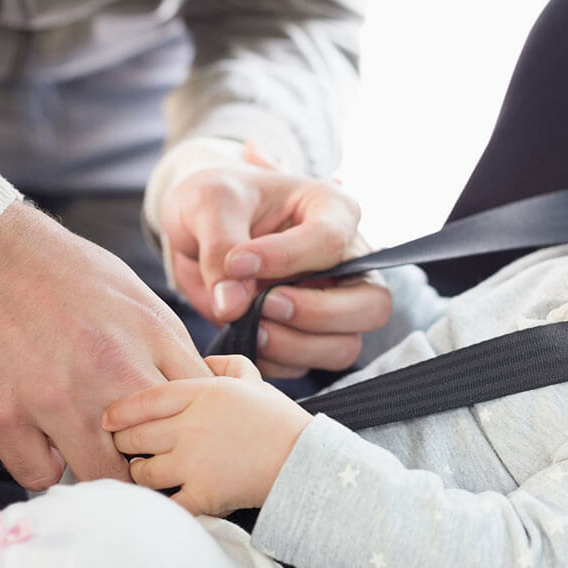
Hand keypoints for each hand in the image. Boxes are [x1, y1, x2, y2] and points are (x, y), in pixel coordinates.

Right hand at [0, 201, 208, 490]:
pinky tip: (41, 445)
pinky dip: (43, 466)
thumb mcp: (129, 291)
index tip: (180, 434)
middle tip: (139, 458)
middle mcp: (110, 368)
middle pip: (161, 449)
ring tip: (92, 457)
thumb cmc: (54, 267)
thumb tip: (195, 387)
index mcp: (150, 333)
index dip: (193, 426)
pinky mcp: (0, 416)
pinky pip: (40, 475)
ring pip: (104, 477)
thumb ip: (165, 343)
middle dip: (155, 461)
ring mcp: (55, 396)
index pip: (200, 405)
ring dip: (101, 472)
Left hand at [103, 355, 311, 515]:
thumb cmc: (279, 420)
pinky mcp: (203, 495)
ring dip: (141, 474)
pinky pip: (165, 503)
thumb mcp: (253, 380)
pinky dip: (159, 505)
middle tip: (126, 448)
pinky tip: (161, 501)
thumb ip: (224, 365)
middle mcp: (193, 426)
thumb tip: (203, 362)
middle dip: (125, 444)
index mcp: (204, 393)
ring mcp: (195, 462)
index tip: (108, 419)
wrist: (305, 461)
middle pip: (135, 437)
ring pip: (143, 472)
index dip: (119, 412)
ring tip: (146, 472)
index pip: (144, 400)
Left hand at [159, 165, 390, 377]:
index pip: (331, 241)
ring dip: (295, 345)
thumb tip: (233, 305)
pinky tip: (244, 337)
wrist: (196, 228)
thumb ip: (220, 246)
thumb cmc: (215, 201)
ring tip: (249, 325)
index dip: (285, 258)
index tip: (236, 263)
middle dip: (317, 314)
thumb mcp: (208, 203)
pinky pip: (306, 365)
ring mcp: (332, 303)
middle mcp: (346, 261)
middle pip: (371, 304)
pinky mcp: (307, 336)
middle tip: (265, 304)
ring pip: (345, 345)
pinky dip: (274, 361)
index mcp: (333, 210)